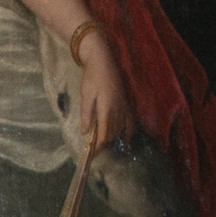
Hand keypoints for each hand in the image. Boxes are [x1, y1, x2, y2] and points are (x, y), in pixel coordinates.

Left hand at [65, 30, 131, 159]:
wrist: (103, 60)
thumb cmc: (92, 76)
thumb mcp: (86, 96)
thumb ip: (87, 115)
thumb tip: (85, 134)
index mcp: (107, 110)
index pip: (103, 136)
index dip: (97, 148)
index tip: (91, 157)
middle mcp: (118, 111)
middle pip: (110, 135)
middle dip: (101, 145)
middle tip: (91, 152)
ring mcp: (123, 107)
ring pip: (118, 130)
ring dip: (110, 138)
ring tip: (100, 145)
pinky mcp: (125, 103)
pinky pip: (130, 122)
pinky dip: (129, 132)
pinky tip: (127, 140)